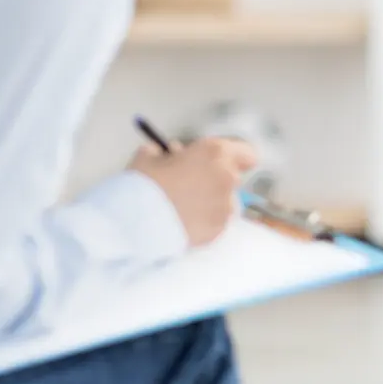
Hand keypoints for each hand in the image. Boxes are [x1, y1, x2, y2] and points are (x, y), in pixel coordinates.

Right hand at [128, 137, 258, 245]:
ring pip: (225, 202)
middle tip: (190, 185)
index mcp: (214, 153)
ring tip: (183, 208)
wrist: (135, 223)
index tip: (221, 162)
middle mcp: (227, 178)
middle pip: (232, 177)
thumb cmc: (142, 184)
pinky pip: (216, 222)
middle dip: (215, 180)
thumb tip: (174, 153)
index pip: (246, 153)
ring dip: (210, 202)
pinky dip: (204, 222)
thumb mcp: (149, 156)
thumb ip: (167, 152)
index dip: (235, 157)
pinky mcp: (219, 231)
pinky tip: (182, 222)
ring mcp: (226, 207)